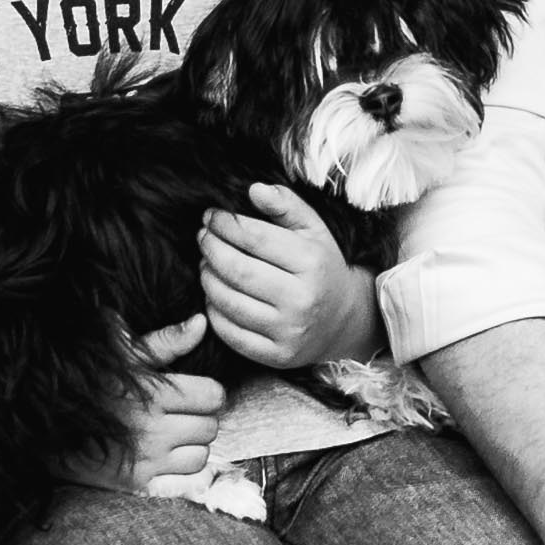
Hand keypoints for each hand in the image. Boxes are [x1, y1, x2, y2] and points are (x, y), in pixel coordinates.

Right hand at [66, 315, 232, 490]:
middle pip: (209, 427)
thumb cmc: (88, 381)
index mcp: (155, 393)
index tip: (195, 392)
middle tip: (182, 414)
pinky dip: (185, 471)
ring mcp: (146, 459)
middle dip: (201, 418)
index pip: (214, 396)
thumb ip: (167, 341)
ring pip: (201, 455)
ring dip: (193, 445)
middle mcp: (154, 428)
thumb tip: (201, 323)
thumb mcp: (123, 353)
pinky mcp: (137, 483)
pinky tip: (170, 458)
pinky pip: (187, 482)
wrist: (45, 421)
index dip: (209, 392)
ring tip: (174, 435)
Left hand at [198, 183, 377, 365]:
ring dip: (207, 278)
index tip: (211, 216)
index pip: (255, 237)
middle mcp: (302, 299)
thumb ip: (285, 205)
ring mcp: (288, 331)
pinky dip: (213, 311)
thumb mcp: (312, 230)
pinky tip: (214, 295)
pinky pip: (229, 332)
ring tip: (206, 263)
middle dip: (211, 249)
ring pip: (228, 301)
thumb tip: (253, 189)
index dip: (225, 224)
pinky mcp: (276, 355)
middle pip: (237, 270)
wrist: (342, 320)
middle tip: (203, 237)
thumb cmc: (320, 267)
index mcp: (312, 263)